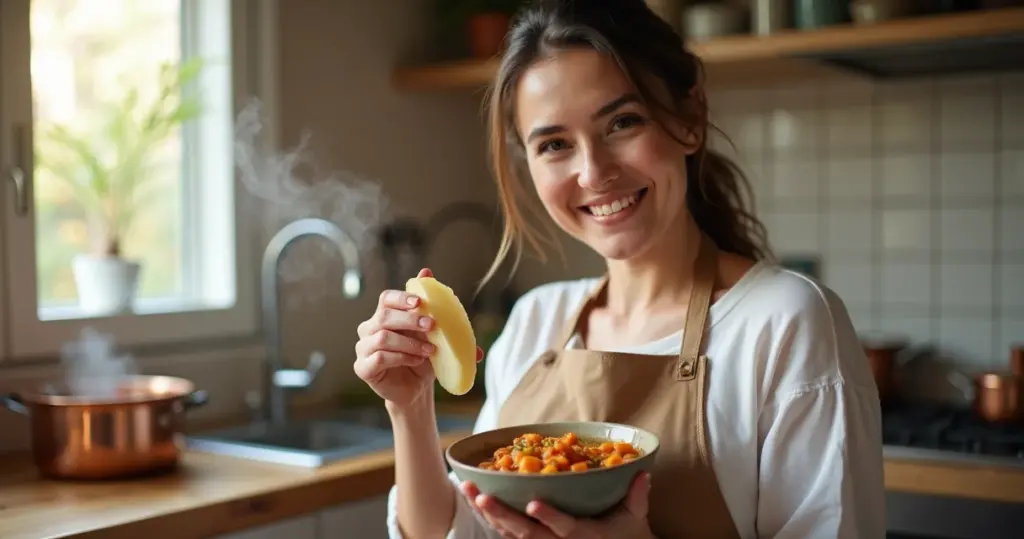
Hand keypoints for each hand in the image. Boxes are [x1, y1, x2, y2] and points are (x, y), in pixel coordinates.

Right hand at [353, 268, 483, 407]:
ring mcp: (363, 349)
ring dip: (410, 343)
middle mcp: (369, 329)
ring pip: (383, 337)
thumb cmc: (422, 356)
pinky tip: (416, 361)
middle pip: (384, 316)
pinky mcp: (363, 368)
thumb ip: (429, 303)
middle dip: (409, 319)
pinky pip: (379, 358)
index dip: (401, 298)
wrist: (417, 388)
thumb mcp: (430, 331)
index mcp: (384, 315)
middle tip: (432, 325)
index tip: (420, 302)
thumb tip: (427, 271)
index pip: (386, 298)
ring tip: (429, 350)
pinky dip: (401, 358)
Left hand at [459, 472, 653, 538]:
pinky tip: (474, 500)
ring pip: (511, 535)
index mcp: (584, 536)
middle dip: (503, 514)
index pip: (564, 527)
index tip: (532, 503)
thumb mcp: (635, 517)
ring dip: (489, 514)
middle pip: (527, 534)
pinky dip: (491, 519)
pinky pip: (508, 535)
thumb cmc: (626, 534)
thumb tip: (644, 472)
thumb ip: (637, 495)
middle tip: (483, 496)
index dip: (548, 517)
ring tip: (470, 491)